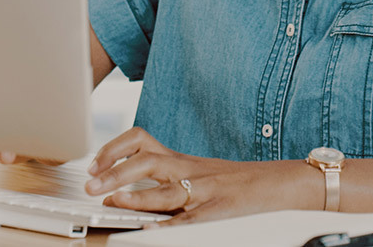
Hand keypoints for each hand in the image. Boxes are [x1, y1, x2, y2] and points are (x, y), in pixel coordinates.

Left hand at [85, 127, 321, 225]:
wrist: (281, 183)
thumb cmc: (238, 181)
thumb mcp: (198, 172)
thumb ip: (167, 175)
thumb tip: (125, 186)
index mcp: (181, 160)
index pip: (141, 141)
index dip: (112, 149)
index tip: (92, 163)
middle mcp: (189, 170)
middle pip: (146, 159)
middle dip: (113, 171)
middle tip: (90, 185)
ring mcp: (205, 190)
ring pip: (166, 187)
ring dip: (135, 194)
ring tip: (113, 201)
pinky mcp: (220, 210)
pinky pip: (192, 218)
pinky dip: (171, 225)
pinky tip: (153, 231)